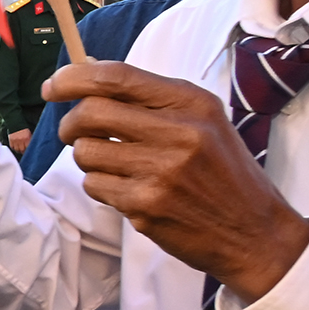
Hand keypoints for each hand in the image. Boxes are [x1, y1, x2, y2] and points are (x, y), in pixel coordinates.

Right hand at [7, 128, 32, 155]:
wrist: (16, 124)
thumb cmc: (24, 130)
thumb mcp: (29, 134)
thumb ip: (30, 140)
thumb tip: (31, 146)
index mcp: (27, 138)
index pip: (28, 148)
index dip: (28, 151)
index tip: (28, 152)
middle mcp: (21, 140)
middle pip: (22, 150)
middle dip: (23, 152)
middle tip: (24, 152)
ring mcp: (15, 141)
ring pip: (17, 149)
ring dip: (18, 151)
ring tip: (20, 150)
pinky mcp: (11, 140)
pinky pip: (12, 147)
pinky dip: (14, 148)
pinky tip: (16, 147)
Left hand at [50, 60, 308, 301]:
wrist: (255, 233)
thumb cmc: (222, 173)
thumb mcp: (204, 123)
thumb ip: (151, 100)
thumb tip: (86, 76)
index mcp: (192, 104)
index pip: (116, 77)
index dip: (74, 78)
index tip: (53, 86)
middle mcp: (179, 133)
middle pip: (90, 112)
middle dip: (71, 123)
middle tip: (75, 133)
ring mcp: (161, 171)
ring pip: (86, 152)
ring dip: (88, 158)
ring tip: (116, 166)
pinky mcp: (146, 205)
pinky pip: (94, 185)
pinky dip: (101, 187)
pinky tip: (130, 191)